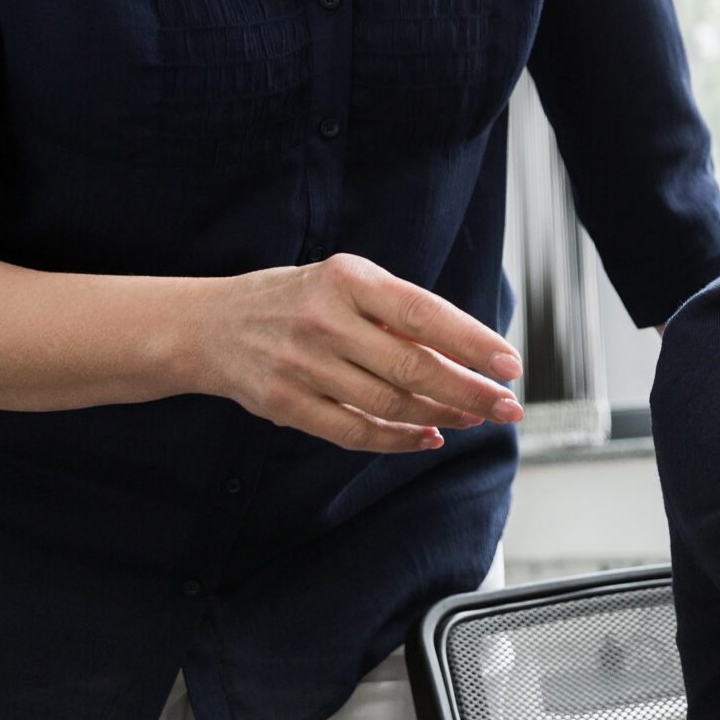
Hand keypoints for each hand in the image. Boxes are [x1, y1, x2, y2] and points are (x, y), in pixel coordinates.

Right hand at [188, 254, 523, 452]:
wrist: (209, 326)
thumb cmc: (298, 300)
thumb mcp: (346, 284)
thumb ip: (398, 313)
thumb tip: (469, 353)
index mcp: (347, 279)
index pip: (423, 313)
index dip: (472, 342)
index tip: (510, 364)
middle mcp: (324, 320)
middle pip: (412, 366)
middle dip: (470, 390)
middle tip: (508, 406)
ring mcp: (301, 366)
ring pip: (389, 404)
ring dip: (442, 415)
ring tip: (474, 417)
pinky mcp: (285, 405)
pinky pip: (355, 432)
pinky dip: (400, 440)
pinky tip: (430, 436)